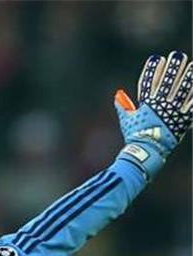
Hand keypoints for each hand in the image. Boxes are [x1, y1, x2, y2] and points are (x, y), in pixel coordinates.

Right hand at [115, 51, 191, 174]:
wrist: (146, 151)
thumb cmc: (135, 136)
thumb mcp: (127, 120)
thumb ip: (124, 105)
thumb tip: (118, 94)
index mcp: (146, 104)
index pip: (149, 82)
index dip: (152, 69)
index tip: (157, 58)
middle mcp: (159, 105)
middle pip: (167, 82)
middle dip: (172, 68)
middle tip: (177, 56)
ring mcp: (171, 111)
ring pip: (181, 89)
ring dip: (187, 76)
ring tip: (191, 65)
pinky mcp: (182, 119)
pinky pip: (190, 104)